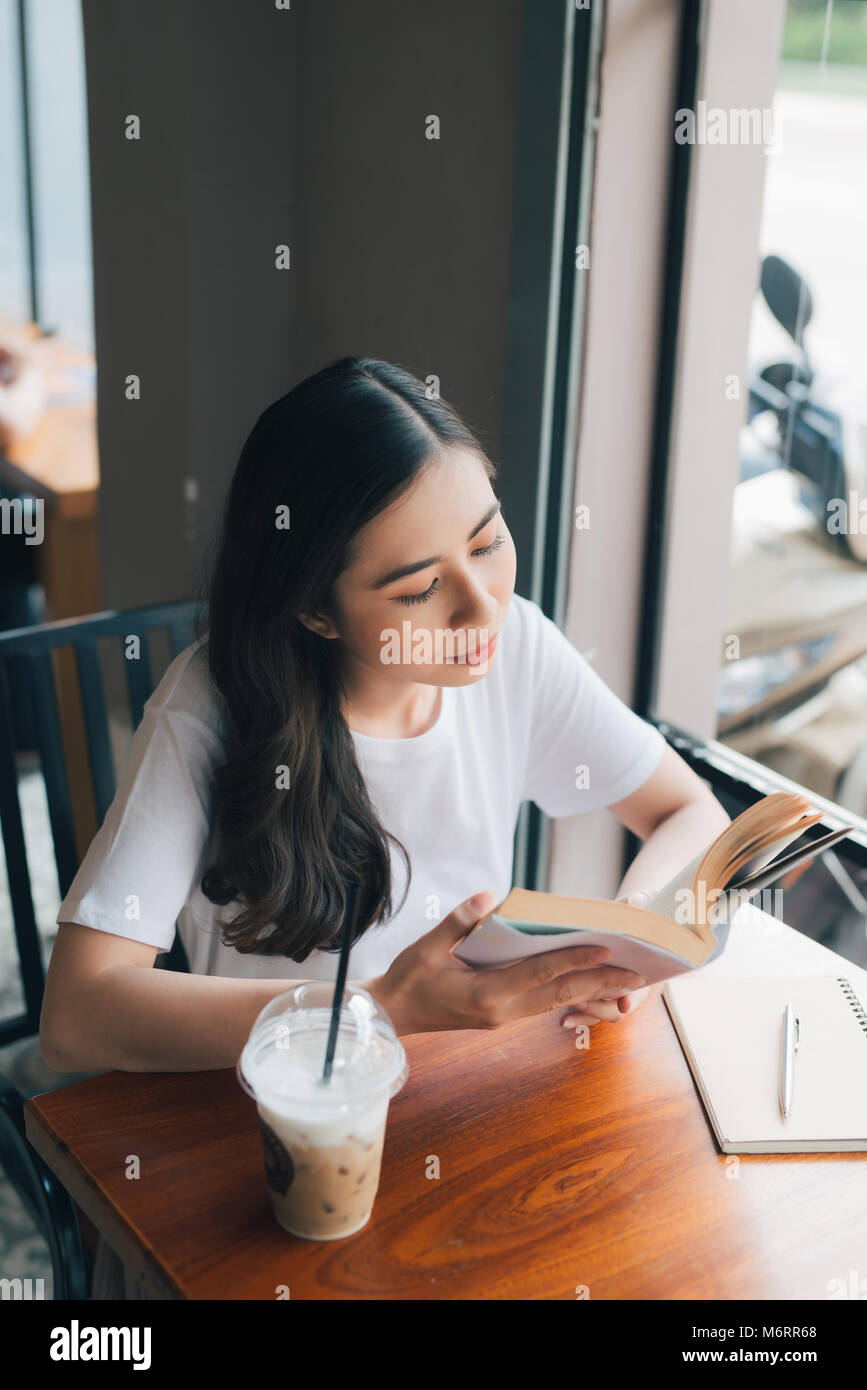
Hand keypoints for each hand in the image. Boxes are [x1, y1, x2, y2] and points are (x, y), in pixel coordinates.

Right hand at [369, 890, 645, 1035]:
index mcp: (487, 994)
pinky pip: (544, 1005)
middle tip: (637, 973)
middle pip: (561, 994)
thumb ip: (458, 922)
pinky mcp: (503, 1017)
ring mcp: (504, 1018)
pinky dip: (570, 995)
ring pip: (557, 1003)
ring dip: (591, 992)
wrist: (392, 1015)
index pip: (541, 973)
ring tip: (625, 982)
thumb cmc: (409, 979)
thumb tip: (490, 896)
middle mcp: (503, 1011)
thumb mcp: (427, 948)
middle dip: (600, 983)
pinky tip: (589, 987)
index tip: (606, 947)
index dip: (575, 959)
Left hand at [559, 890, 651, 1031]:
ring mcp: (614, 995)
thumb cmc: (631, 920)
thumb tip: (638, 899)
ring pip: (603, 1014)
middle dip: (601, 1008)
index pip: (642, 990)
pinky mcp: (598, 999)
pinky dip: (578, 1019)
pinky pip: (590, 1016)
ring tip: (568, 1009)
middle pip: (618, 1007)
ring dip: (588, 1013)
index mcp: (644, 970)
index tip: (624, 1003)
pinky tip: (563, 1020)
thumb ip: (637, 907)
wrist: (629, 931)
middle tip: (581, 1003)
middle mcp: (631, 987)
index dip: (633, 997)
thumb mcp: (636, 911)